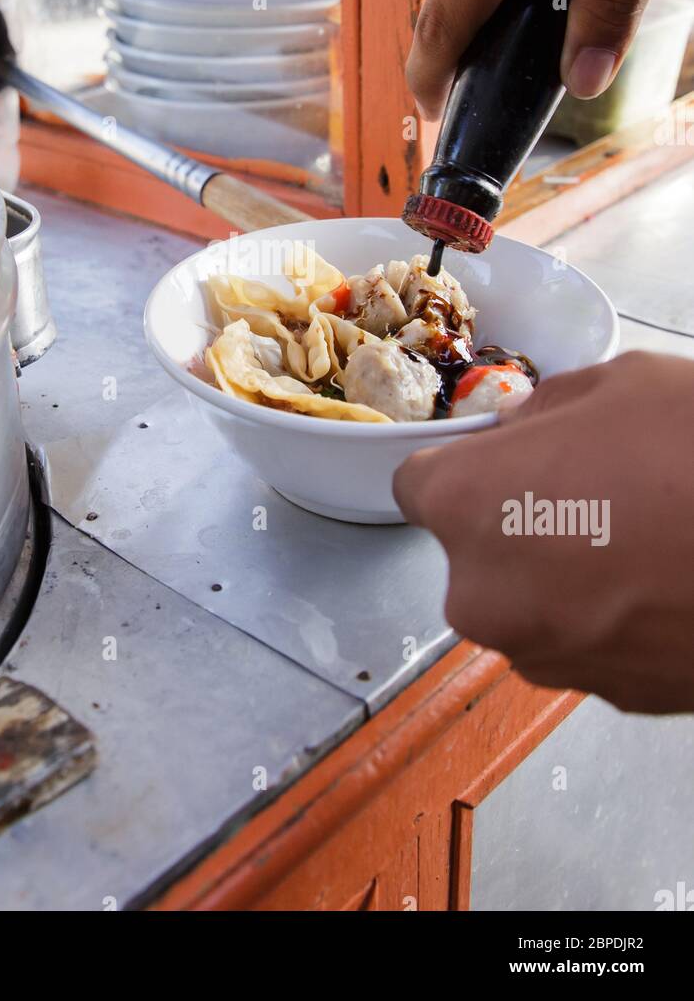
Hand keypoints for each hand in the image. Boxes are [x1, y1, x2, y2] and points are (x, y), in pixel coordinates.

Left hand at [393, 353, 693, 712]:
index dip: (461, 468)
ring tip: (642, 533)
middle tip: (591, 489)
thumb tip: (519, 434)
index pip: (416, 487)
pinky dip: (609, 616)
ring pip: (529, 602)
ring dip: (562, 573)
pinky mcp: (606, 696)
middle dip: (515, 523)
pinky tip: (665, 579)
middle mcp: (483, 595)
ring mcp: (545, 656)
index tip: (502, 462)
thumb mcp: (617, 385)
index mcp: (465, 507)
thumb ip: (542, 411)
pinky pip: (584, 641)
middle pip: (474, 553)